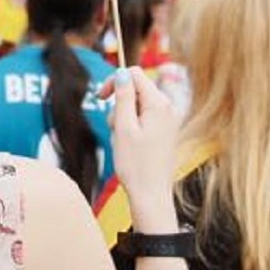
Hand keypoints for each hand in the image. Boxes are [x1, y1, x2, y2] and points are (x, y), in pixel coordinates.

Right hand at [100, 68, 181, 227]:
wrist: (151, 195)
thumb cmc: (136, 165)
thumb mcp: (123, 127)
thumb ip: (123, 97)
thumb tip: (122, 73)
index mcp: (160, 104)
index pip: (134, 75)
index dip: (114, 81)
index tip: (100, 98)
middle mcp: (169, 108)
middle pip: (136, 89)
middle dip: (119, 104)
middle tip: (114, 128)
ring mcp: (168, 119)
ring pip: (138, 104)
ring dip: (124, 117)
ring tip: (122, 140)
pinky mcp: (165, 130)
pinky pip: (144, 117)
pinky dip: (132, 126)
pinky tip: (129, 144)